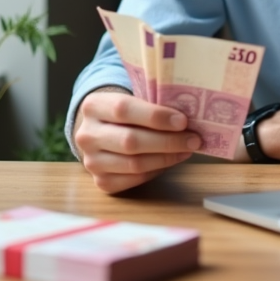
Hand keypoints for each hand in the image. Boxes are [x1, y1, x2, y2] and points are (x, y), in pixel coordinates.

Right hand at [73, 87, 200, 192]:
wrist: (102, 132)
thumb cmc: (127, 113)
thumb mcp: (132, 99)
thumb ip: (152, 104)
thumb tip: (189, 116)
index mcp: (93, 106)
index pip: (123, 109)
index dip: (155, 116)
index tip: (182, 121)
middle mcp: (86, 135)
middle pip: (130, 141)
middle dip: (167, 141)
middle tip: (193, 139)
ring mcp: (91, 161)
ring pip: (134, 164)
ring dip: (166, 158)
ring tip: (187, 150)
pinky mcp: (100, 181)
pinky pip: (134, 179)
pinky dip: (156, 170)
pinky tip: (170, 161)